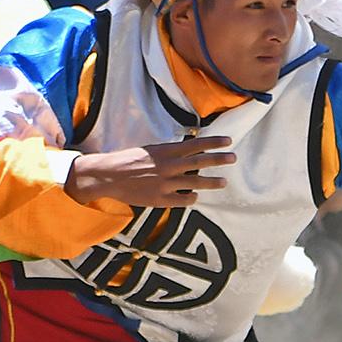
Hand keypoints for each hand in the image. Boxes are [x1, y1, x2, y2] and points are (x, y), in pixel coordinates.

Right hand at [64, 137, 236, 208]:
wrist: (107, 176)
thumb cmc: (128, 160)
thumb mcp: (151, 150)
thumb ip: (170, 151)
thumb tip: (190, 149)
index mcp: (165, 151)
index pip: (195, 145)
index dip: (213, 143)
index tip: (228, 141)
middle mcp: (168, 166)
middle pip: (200, 162)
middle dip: (219, 160)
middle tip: (233, 158)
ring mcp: (165, 184)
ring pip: (195, 183)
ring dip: (212, 182)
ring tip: (223, 182)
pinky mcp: (160, 199)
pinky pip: (183, 200)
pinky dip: (192, 198)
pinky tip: (195, 197)